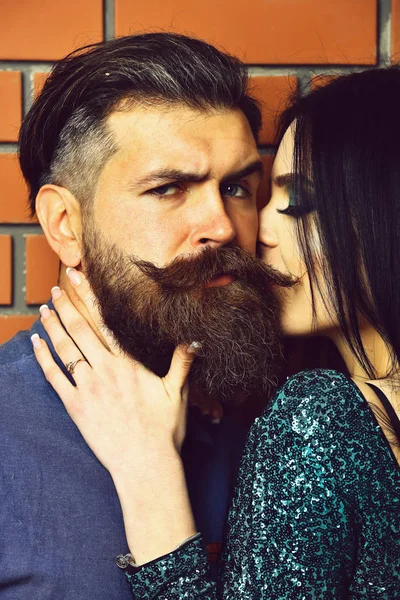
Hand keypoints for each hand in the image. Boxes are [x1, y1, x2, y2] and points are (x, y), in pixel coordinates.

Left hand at [31, 269, 195, 481]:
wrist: (145, 466)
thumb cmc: (164, 430)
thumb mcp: (178, 393)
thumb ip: (183, 362)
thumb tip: (194, 338)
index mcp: (128, 363)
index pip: (105, 321)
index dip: (90, 297)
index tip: (78, 279)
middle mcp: (104, 370)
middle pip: (79, 329)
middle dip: (66, 305)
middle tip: (55, 288)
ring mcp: (87, 388)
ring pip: (64, 349)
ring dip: (52, 327)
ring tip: (43, 310)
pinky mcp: (75, 407)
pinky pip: (54, 377)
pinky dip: (43, 358)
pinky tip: (36, 343)